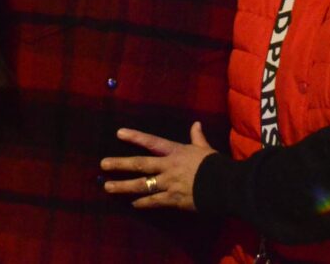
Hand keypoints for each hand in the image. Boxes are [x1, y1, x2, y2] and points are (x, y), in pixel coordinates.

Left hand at [100, 122, 215, 210]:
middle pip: (140, 164)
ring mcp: (168, 184)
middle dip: (120, 164)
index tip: (119, 133)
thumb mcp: (205, 148)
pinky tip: (132, 205)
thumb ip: (197, 137)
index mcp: (176, 152)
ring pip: (142, 185)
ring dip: (123, 186)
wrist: (226, 186)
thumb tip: (196, 124)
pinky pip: (154, 202)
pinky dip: (143, 204)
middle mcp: (168, 166)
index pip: (152, 142)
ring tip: (108, 187)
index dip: (135, 137)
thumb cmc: (216, 165)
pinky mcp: (173, 200)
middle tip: (103, 164)